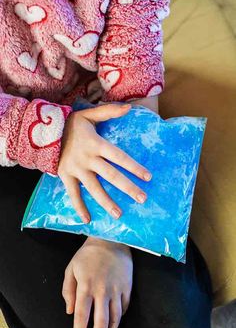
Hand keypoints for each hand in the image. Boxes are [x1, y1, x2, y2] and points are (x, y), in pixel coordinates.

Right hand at [58, 104, 151, 222]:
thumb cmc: (71, 124)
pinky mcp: (65, 176)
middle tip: (142, 199)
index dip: (134, 167)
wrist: (44, 132)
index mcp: (96, 144)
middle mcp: (88, 158)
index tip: (148, 178)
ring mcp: (76, 169)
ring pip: (94, 188)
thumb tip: (130, 108)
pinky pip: (72, 194)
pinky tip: (87, 219)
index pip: (119, 157)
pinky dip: (79, 207)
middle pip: (111, 175)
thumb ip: (109, 111)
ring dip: (107, 202)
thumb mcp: (89, 114)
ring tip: (119, 214)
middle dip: (127, 188)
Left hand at [62, 237, 132, 327]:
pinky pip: (124, 307)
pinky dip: (119, 318)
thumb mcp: (72, 268)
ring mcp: (117, 289)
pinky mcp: (127, 287)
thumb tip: (70, 311)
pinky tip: (114, 322)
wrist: (111, 239)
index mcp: (86, 286)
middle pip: (101, 322)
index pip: (82, 316)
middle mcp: (102, 290)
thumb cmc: (88, 254)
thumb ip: (68, 290)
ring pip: (115, 318)